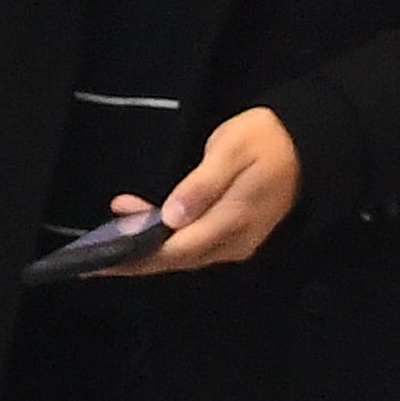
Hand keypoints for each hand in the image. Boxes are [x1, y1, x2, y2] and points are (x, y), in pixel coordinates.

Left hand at [115, 106, 302, 272]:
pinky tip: (144, 217)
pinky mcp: (235, 233)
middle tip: (91, 256)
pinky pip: (194, 243)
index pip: (175, 251)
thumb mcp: (231, 151)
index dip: (135, 258)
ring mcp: (236, 241)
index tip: (100, 261)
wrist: (308, 143)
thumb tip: (172, 218)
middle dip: (132, 259)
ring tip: (112, 222)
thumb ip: (202, 185)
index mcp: (231, 222)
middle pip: (175, 260)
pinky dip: (164, 236)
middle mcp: (233, 242)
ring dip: (146, 245)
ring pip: (183, 254)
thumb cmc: (266, 140)